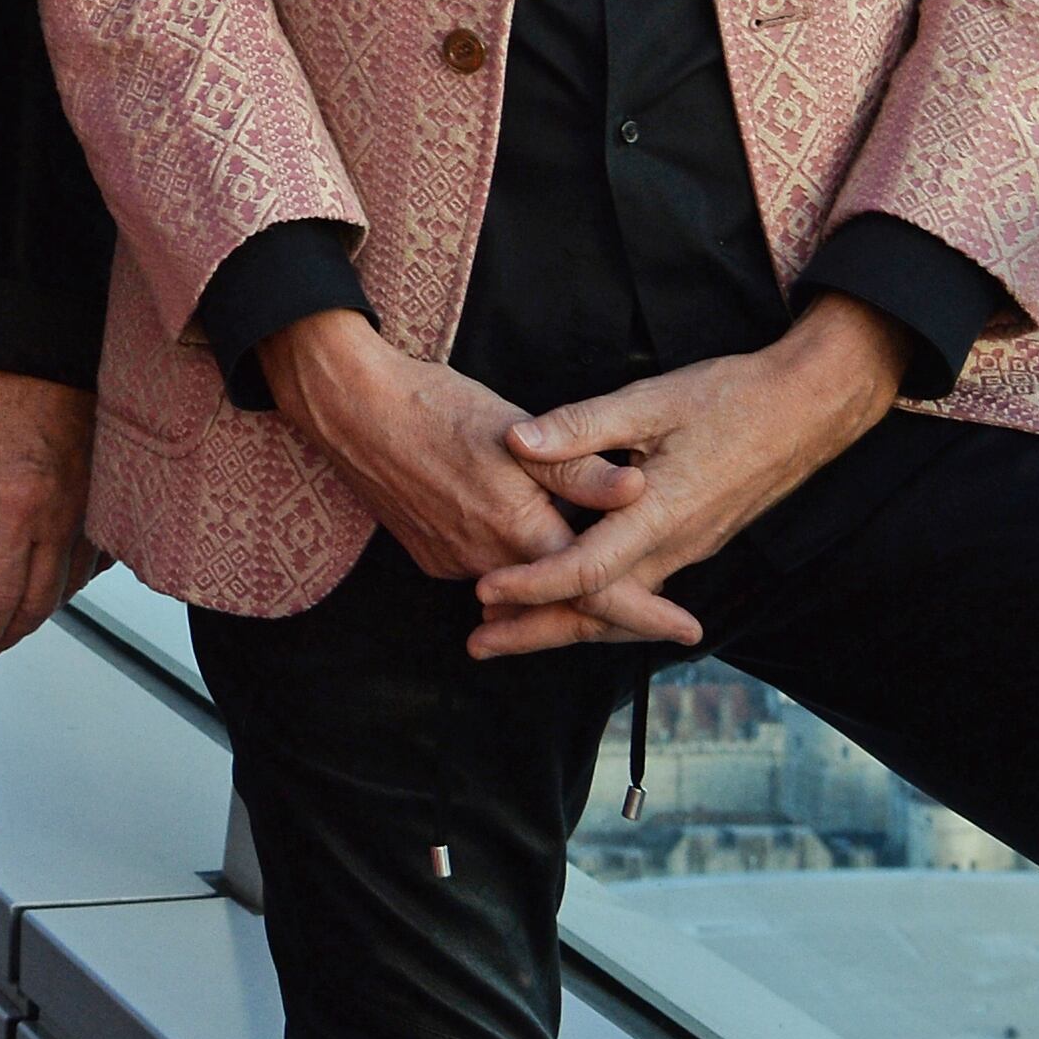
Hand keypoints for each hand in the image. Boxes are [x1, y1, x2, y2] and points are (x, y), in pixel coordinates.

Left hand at [0, 366, 99, 658]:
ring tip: (14, 619)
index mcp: (13, 508)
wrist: (49, 355)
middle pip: (38, 604)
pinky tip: (54, 582)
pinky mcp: (108, 503)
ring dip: (40, 612)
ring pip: (70, 588)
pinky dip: (73, 582)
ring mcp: (90, 514)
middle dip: (10, 633)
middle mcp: (59, 520)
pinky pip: (96, 562)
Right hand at [259, 311, 692, 647]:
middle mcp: (488, 560)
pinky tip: (527, 558)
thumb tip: (641, 489)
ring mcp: (453, 561)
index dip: (646, 614)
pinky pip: (485, 575)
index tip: (689, 632)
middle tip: (657, 617)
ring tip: (599, 590)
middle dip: (610, 616)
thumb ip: (580, 468)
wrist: (349, 406)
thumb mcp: (517, 430)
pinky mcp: (429, 554)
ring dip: (561, 596)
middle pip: (562, 604)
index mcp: (519, 529)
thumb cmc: (435, 407)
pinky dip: (515, 577)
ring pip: (522, 593)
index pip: (597, 589)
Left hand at [467, 295, 906, 658]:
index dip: (532, 585)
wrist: (805, 410)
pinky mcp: (693, 541)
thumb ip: (581, 426)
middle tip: (477, 648)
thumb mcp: (649, 401)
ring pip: (619, 608)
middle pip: (599, 610)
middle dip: (536, 632)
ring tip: (506, 634)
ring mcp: (687, 549)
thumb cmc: (729, 399)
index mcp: (660, 514)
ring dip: (563, 624)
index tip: (483, 592)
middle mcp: (675, 546)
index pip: (587, 569)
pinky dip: (596, 606)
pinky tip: (566, 603)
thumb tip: (517, 442)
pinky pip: (638, 591)